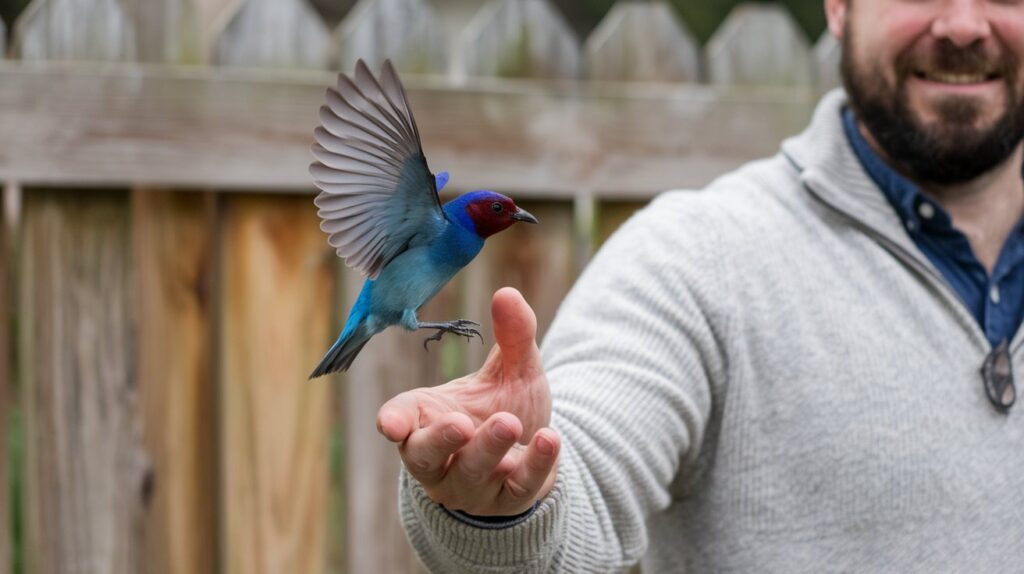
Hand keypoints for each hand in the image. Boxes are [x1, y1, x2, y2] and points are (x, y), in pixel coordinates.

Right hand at [377, 287, 559, 515]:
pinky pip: (517, 488)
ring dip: (489, 449)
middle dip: (441, 440)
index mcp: (425, 420)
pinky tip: (550, 439)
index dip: (394, 421)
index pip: (399, 421)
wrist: (535, 451)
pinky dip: (534, 465)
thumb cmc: (505, 406)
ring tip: (509, 422)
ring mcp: (471, 485)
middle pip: (425, 456)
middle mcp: (438, 459)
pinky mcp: (506, 501)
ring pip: (471, 474)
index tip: (392, 424)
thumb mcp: (510, 368)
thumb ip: (511, 335)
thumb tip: (507, 293)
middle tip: (460, 423)